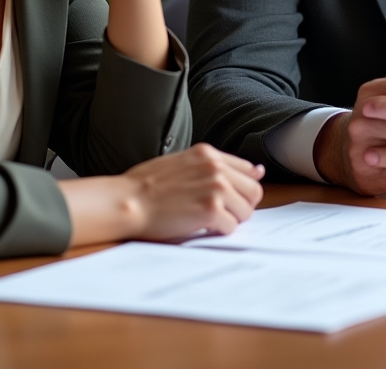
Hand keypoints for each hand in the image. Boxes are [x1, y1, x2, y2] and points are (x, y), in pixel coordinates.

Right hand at [123, 144, 264, 238]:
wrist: (128, 201)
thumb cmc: (148, 185)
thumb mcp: (182, 163)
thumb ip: (214, 165)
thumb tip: (257, 171)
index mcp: (208, 153)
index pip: (248, 170)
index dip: (244, 189)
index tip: (236, 198)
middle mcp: (215, 167)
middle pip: (253, 192)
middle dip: (240, 206)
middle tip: (219, 213)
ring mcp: (216, 188)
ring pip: (246, 211)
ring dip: (230, 220)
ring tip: (207, 219)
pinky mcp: (212, 210)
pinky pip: (231, 227)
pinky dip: (218, 232)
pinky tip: (199, 226)